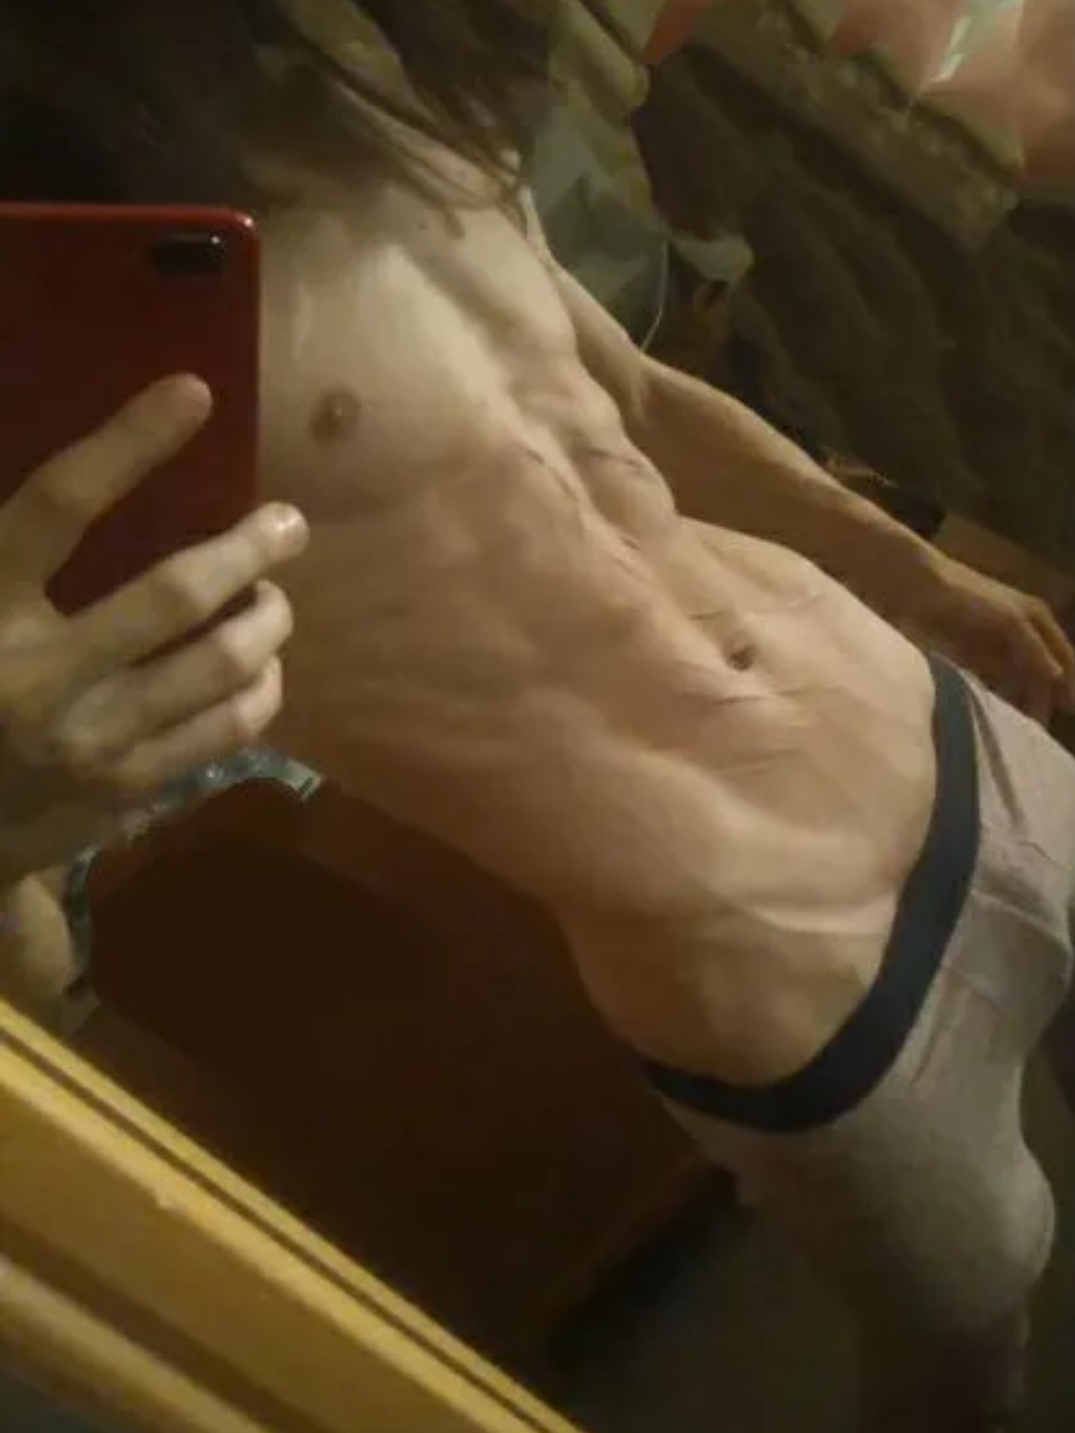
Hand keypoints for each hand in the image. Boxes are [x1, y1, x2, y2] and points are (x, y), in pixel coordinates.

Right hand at [0, 376, 308, 885]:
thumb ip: (23, 554)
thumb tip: (98, 475)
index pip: (58, 506)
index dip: (128, 442)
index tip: (194, 392)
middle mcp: (39, 676)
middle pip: (175, 594)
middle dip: (249, 548)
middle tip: (287, 522)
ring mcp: (94, 742)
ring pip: (221, 667)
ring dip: (267, 621)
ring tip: (272, 598)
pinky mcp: (131, 791)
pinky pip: (229, 730)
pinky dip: (261, 689)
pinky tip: (262, 668)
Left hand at [910, 554, 1074, 724]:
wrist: (916, 591)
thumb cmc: (968, 597)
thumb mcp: (1009, 620)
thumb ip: (1033, 648)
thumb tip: (1058, 676)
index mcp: (1036, 619)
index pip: (1062, 657)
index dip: (1068, 683)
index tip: (1071, 711)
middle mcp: (1019, 634)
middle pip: (1037, 673)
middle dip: (1041, 698)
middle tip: (1038, 731)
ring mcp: (992, 647)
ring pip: (1013, 681)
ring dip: (1017, 701)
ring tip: (1018, 730)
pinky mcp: (966, 658)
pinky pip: (987, 683)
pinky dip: (993, 697)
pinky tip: (994, 715)